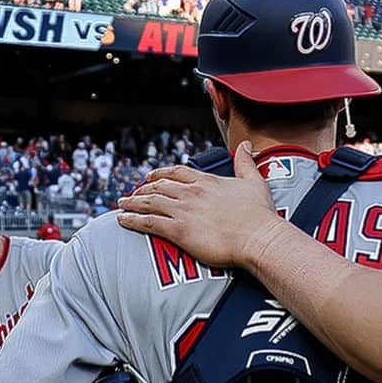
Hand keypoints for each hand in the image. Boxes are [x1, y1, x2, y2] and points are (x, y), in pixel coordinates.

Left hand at [116, 144, 278, 267]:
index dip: (161, 174)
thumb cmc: (260, 215)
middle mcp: (191, 193)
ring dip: (133, 203)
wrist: (258, 237)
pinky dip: (133, 220)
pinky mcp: (178, 230)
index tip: (151, 177)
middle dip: (142, 189)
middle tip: (132, 194)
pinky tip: (123, 220)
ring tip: (122, 205)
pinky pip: (148, 222)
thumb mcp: (255, 181)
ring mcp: (183, 210)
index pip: (177, 172)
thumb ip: (246, 162)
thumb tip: (247, 145)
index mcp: (207, 181)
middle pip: (159, 186)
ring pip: (149, 202)